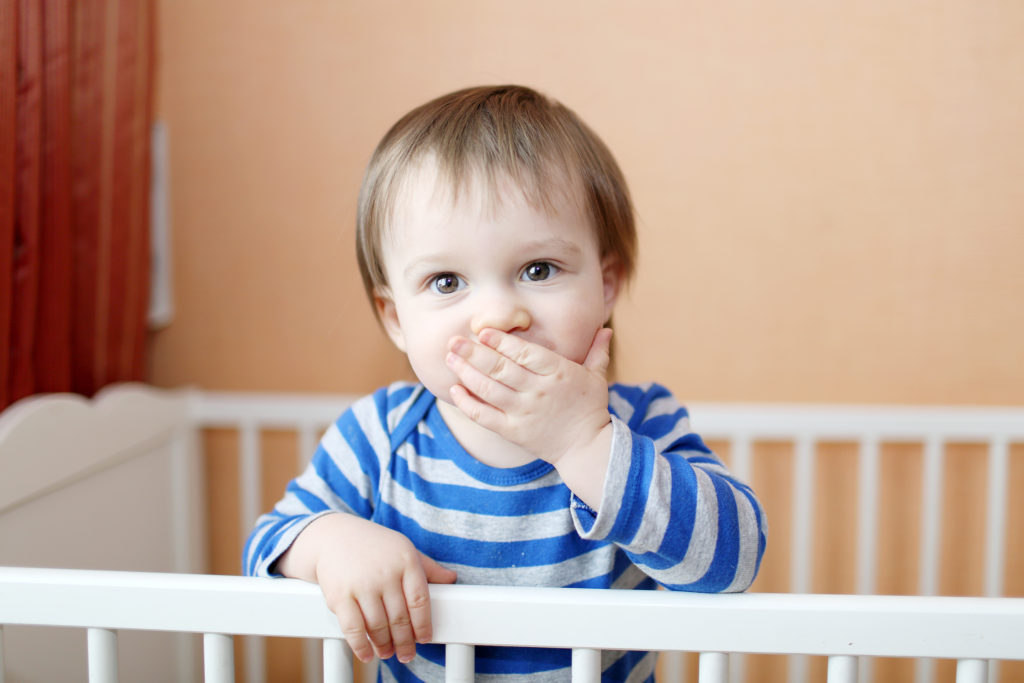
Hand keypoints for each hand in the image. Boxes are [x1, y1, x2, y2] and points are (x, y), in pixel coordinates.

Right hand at [278, 514, 456, 662]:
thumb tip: (451, 579)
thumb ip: (427, 568)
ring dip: (385, 645)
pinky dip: (361, 646)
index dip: (423, 625)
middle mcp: (385, 573)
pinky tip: (368, 654)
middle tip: (407, 654)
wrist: (334, 536)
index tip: (424, 638)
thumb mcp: (404, 550)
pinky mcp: (340, 596)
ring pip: (378, 626)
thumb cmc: (375, 546)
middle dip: (405, 642)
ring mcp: (362, 585)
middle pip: (400, 618)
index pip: (420, 601)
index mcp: (405, 561)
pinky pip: (353, 628)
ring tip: (388, 652)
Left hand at [444, 327, 613, 466]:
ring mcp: (524, 412)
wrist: (586, 448)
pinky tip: (454, 390)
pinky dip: (467, 403)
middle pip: (501, 369)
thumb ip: (596, 351)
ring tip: (450, 358)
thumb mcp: (596, 377)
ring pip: (489, 389)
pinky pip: (484, 416)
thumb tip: (606, 328)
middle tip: (454, 340)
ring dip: (466, 372)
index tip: (483, 331)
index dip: (502, 342)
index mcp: (559, 373)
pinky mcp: (513, 431)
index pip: (525, 353)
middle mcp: (539, 392)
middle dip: (474, 353)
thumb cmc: (590, 408)